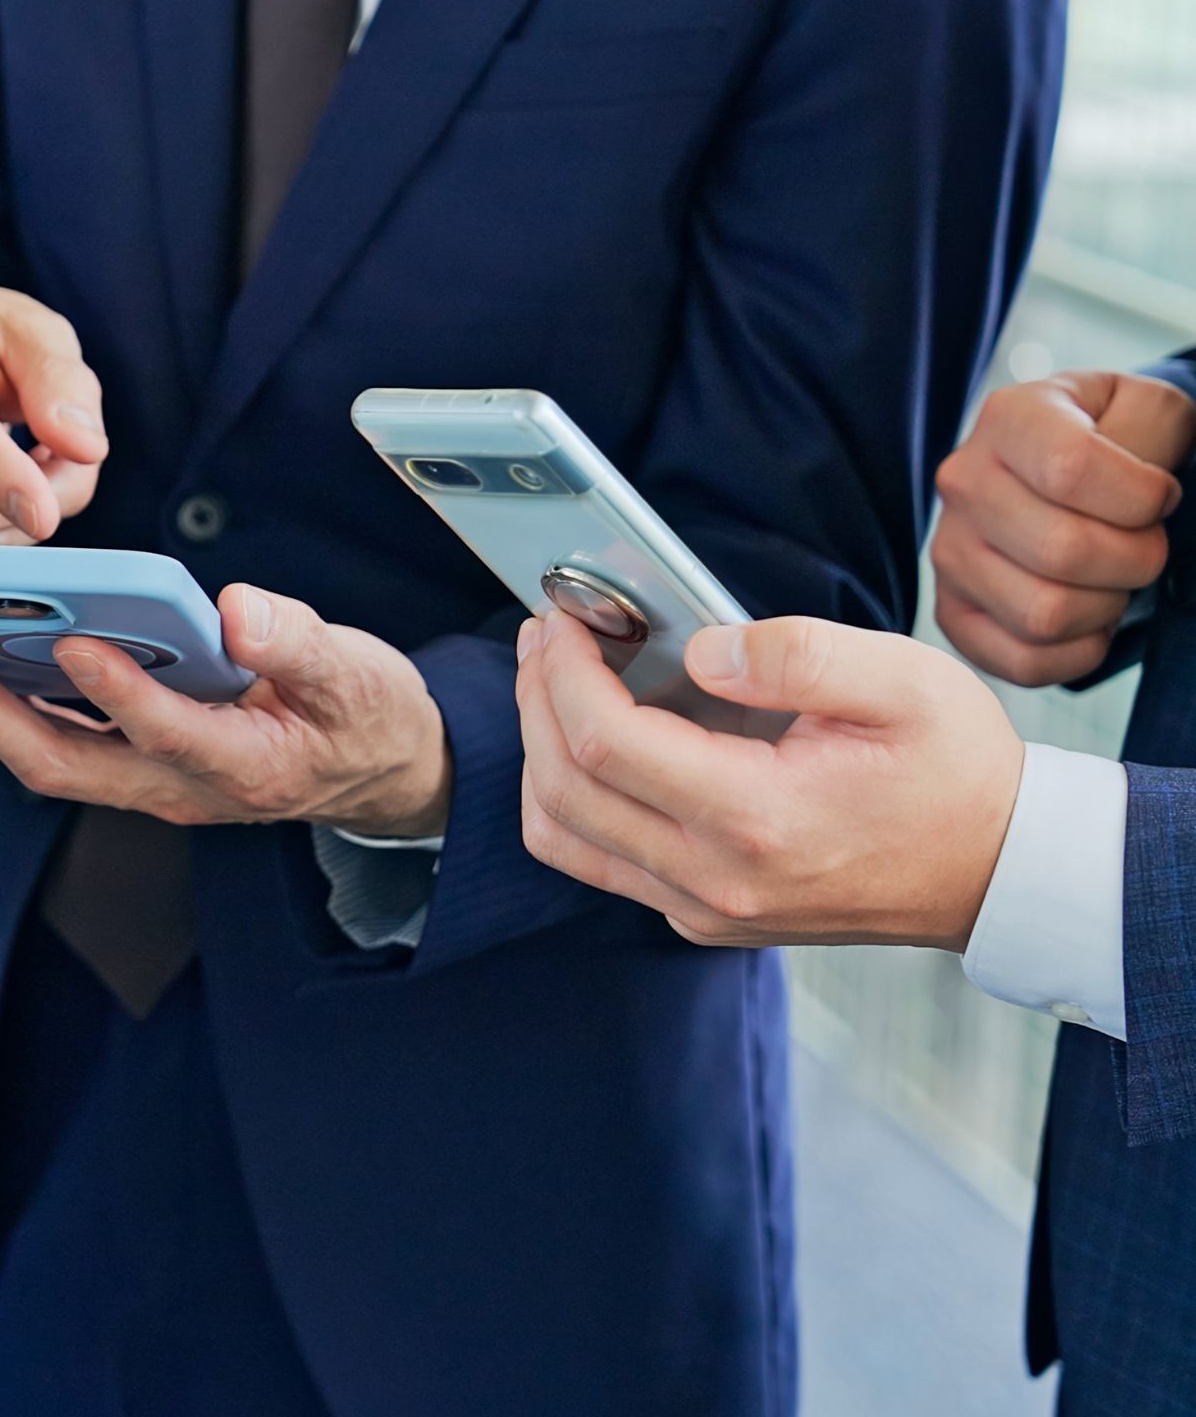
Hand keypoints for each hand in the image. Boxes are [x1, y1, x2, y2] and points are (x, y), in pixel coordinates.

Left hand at [0, 585, 451, 835]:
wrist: (375, 771)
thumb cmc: (366, 717)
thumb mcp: (358, 675)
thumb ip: (297, 642)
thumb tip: (235, 608)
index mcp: (242, 766)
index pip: (165, 733)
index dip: (117, 691)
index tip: (73, 636)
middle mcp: (179, 788)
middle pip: (61, 761)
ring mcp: (150, 782)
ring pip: (46, 754)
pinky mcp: (136, 764)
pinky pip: (57, 738)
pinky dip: (9, 698)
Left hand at [515, 610, 1022, 949]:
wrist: (998, 872)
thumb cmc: (957, 771)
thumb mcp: (904, 681)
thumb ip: (795, 656)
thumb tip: (695, 651)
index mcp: (756, 820)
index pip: (605, 743)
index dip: (564, 673)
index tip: (560, 619)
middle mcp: (714, 879)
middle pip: (564, 791)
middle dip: (536, 701)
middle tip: (543, 636)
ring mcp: (703, 909)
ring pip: (563, 836)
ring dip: (540, 753)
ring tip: (555, 680)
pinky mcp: (702, 916)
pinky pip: (601, 860)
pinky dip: (574, 796)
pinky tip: (596, 737)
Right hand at [932, 371, 1195, 685]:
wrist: (1065, 473)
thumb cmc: (1113, 442)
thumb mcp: (1144, 407)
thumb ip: (1154, 428)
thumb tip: (1144, 492)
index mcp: (1009, 419)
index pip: (1070, 469)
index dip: (1141, 498)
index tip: (1159, 497)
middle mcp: (963, 483)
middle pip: (1060, 551)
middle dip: (1135, 559)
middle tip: (1145, 546)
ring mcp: (947, 553)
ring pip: (1042, 614)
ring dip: (1105, 607)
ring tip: (1111, 580)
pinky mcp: (951, 613)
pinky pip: (1022, 662)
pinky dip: (1076, 653)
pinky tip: (1088, 618)